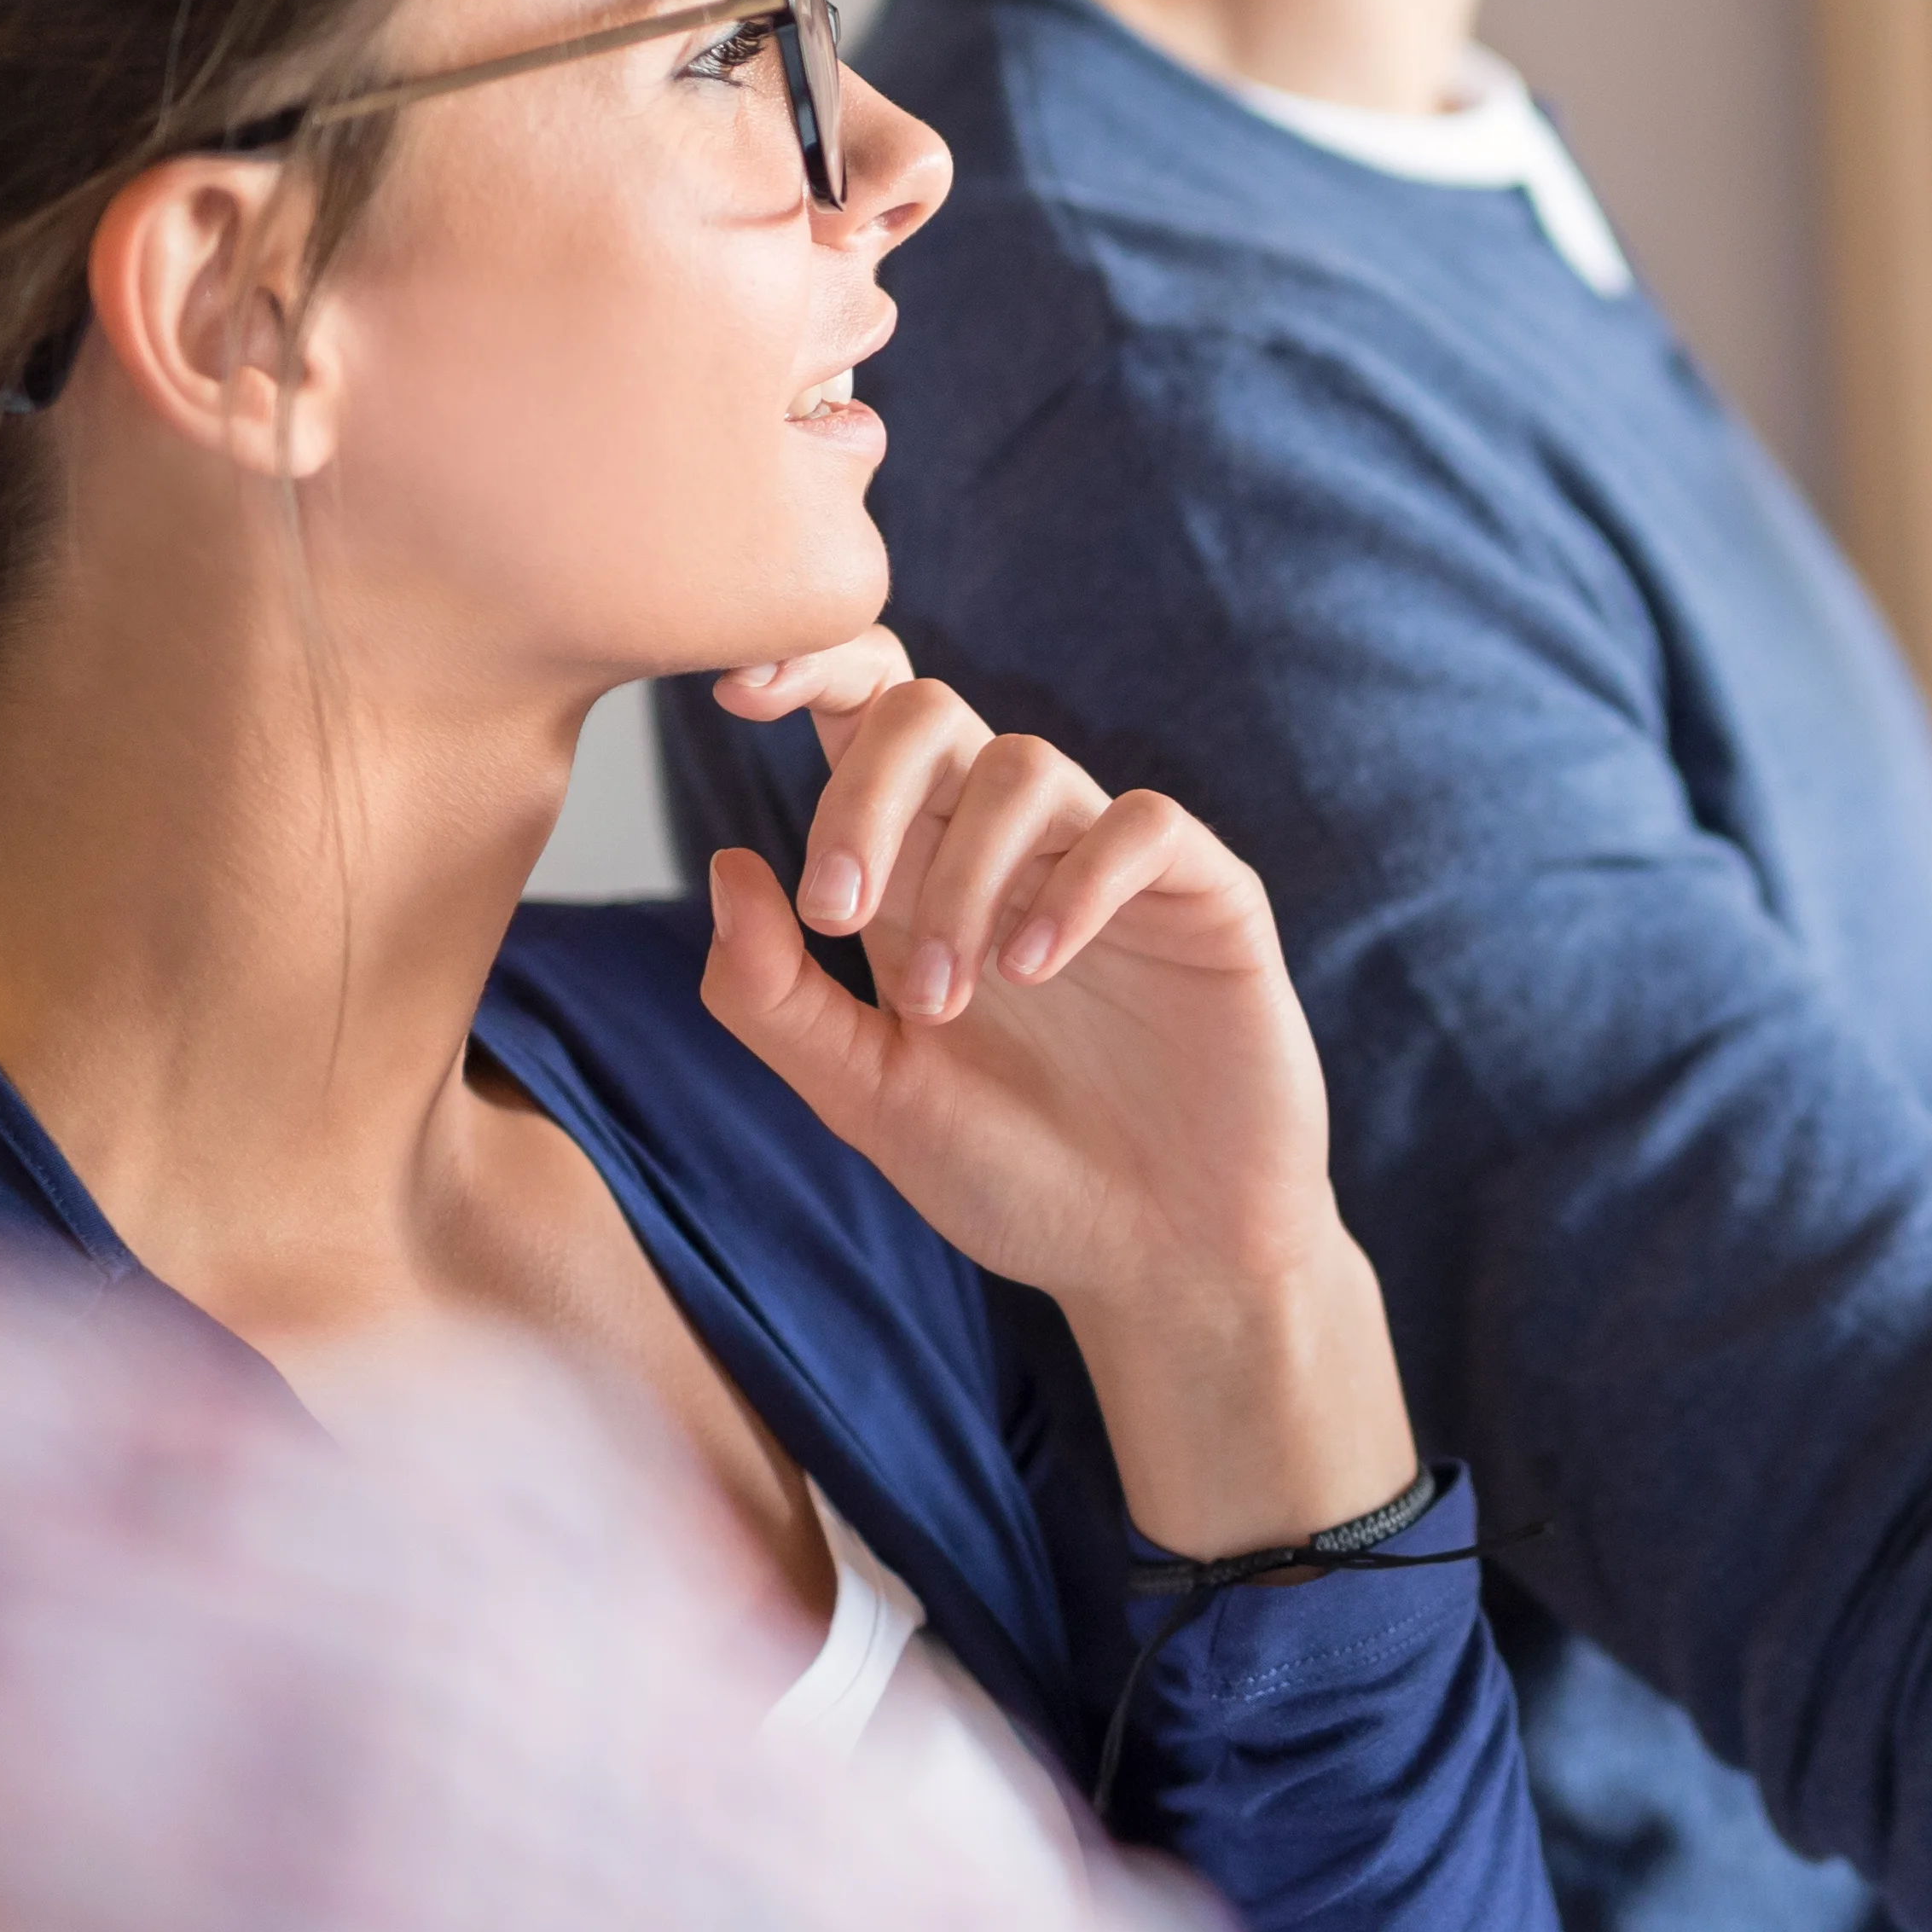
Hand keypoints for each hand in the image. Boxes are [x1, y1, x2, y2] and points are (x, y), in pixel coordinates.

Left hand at [697, 629, 1412, 1552]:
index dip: (806, 668)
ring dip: (960, 875)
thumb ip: (776, 997)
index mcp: (917, 874)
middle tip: (837, 912)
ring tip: (948, 999)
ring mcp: (1110, 865)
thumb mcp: (867, 1100)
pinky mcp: (1204, 895)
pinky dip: (1075, 883)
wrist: (1163, 1263)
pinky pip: (1140, 825)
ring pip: (1025, 765)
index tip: (736, 695)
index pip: (865, 717)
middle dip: (864, 794)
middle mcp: (1010, 849)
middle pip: (929, 712)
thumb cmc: (1016, 1179)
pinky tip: (1035, 967)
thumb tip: (726, 864)